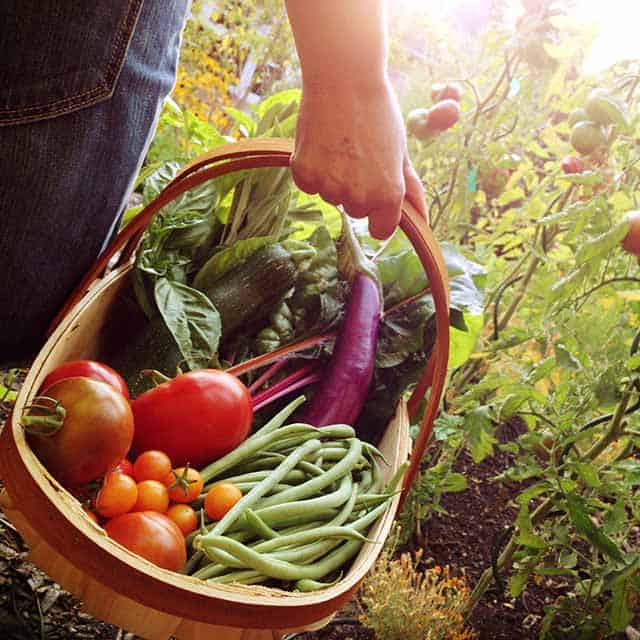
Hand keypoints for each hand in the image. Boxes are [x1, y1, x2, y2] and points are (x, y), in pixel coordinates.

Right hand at [291, 80, 425, 239]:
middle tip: (358, 155)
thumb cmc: (378, 112)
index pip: (381, 230)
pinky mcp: (304, 175)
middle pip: (355, 211)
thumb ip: (411, 189)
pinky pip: (308, 184)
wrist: (344, 78)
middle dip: (357, 190)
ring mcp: (329, 187)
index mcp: (388, 194)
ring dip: (333, 177)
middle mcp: (358, 196)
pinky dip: (312, 168)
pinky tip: (321, 143)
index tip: (375, 195)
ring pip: (331, 196)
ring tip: (340, 143)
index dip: (379, 214)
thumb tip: (423, 220)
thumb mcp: (401, 150)